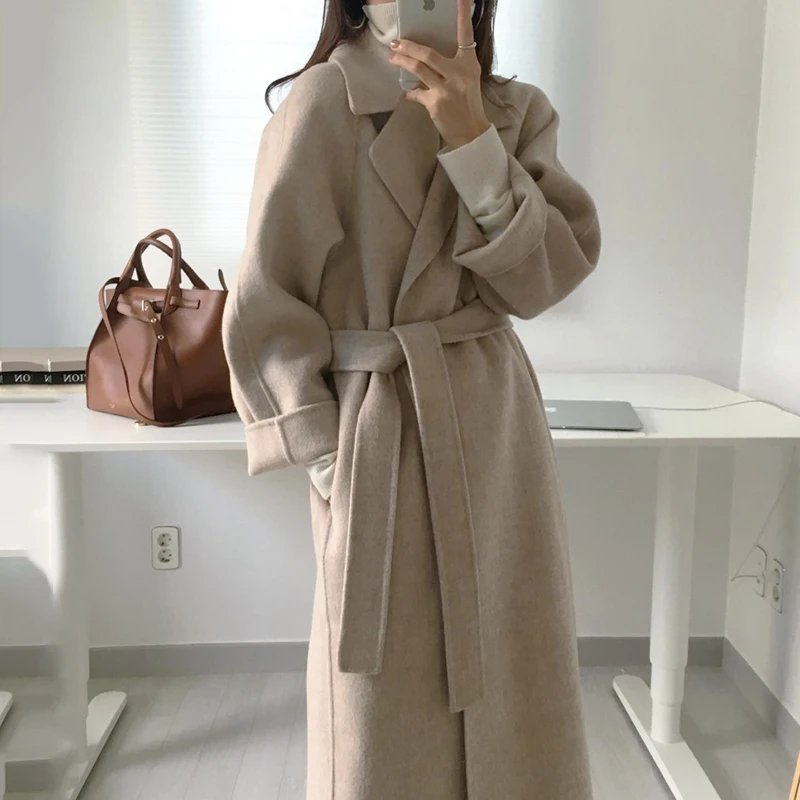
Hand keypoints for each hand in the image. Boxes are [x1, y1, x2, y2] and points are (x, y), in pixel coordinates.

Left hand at [388, 0, 490, 149]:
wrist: (471, 132)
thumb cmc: (467, 104)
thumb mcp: (467, 80)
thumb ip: (453, 66)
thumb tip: (427, 55)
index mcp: (469, 65)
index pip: (466, 35)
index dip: (463, 14)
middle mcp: (459, 74)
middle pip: (428, 53)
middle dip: (408, 47)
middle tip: (396, 43)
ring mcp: (447, 89)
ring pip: (418, 69)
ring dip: (402, 62)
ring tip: (393, 58)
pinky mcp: (435, 103)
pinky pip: (416, 92)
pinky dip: (410, 91)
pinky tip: (408, 91)